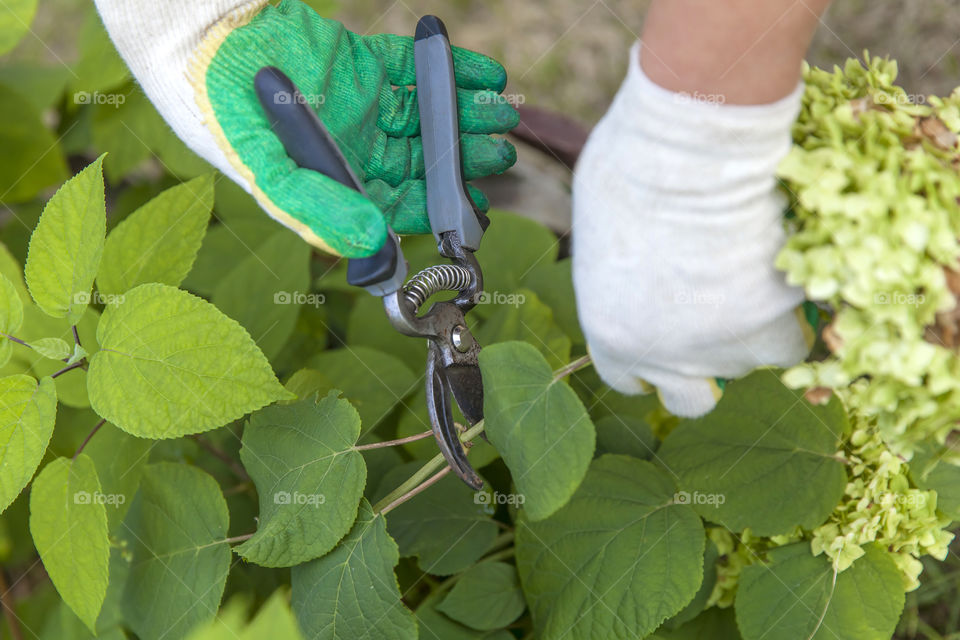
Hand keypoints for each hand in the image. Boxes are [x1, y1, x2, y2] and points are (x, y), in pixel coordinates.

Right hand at [95, 0, 517, 256]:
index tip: (479, 208)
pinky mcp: (361, 63)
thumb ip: (319, 210)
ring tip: (503, 114)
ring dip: (464, 116)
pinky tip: (485, 75)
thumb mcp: (267, 172)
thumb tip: (377, 244)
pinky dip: (451, 70)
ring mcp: (360, 105)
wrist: (200, 37)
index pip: (399, 204)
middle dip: (463, 159)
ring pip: (424, 117)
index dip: (439, 209)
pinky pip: (413, 69)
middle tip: (502, 153)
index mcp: (334, 184)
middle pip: (420, 162)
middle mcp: (352, 149)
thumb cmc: (223, 111)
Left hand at [572, 45, 811, 416]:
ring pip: (755, 362)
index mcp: (613, 336)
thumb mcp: (602, 225)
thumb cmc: (632, 170)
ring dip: (760, 331)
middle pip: (691, 400)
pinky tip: (790, 261)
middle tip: (720, 322)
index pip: (628, 380)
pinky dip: (799, 304)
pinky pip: (799, 328)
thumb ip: (618, 270)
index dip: (650, 363)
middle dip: (704, 371)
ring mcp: (727, 345)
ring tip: (759, 272)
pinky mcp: (779, 320)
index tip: (666, 338)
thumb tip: (634, 265)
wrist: (696, 154)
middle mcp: (669, 357)